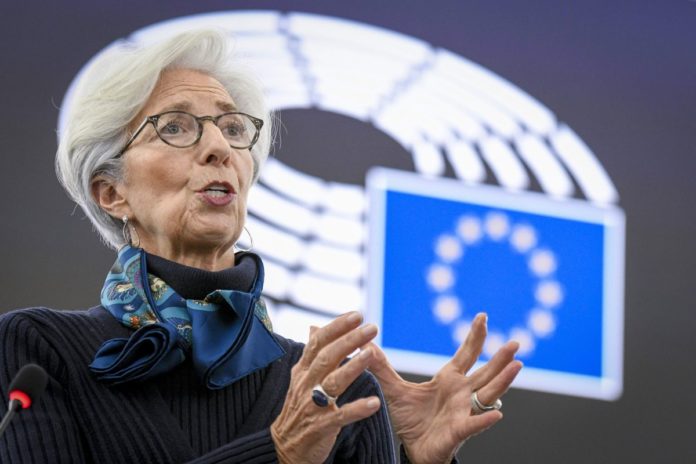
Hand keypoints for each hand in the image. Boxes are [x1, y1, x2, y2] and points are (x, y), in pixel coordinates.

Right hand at [271, 311, 381, 463]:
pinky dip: (356, 409)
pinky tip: (374, 403)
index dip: (336, 327)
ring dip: (352, 367)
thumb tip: (314, 327)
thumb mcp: (301, 378)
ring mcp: (312, 405)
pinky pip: (340, 416)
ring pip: (332, 382)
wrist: (284, 447)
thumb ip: (311, 354)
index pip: (318, 343)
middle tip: (371, 328)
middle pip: (327, 357)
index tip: (356, 315)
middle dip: (349, 340)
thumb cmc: (298, 409)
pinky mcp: (320, 427)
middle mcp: (306, 384)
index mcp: (303, 371)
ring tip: (371, 354)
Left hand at [368, 313, 521, 463]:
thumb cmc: (411, 420)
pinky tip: (498, 413)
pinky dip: (485, 419)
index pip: (467, 354)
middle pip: (485, 372)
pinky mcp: (459, 431)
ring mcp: (464, 411)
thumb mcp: (394, 390)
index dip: (476, 336)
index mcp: (450, 379)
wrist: (413, 451)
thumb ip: (381, 367)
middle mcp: (462, 393)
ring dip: (503, 381)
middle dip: (500, 358)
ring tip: (517, 366)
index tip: (483, 316)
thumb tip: (365, 344)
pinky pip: (474, 424)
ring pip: (488, 394)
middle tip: (516, 343)